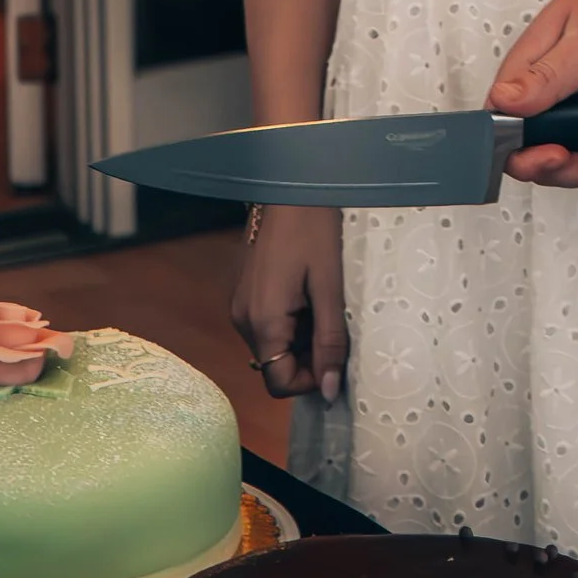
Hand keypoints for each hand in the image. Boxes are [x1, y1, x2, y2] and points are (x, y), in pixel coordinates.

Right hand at [231, 206, 348, 400]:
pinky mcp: (245, 295)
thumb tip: (330, 391)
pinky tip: (309, 295)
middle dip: (308, 358)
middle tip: (335, 327)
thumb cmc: (314, 230)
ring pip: (273, 346)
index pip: (278, 382)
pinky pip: (268, 326)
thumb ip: (330, 341)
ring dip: (301, 339)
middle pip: (275, 365)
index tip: (336, 358)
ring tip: (324, 305)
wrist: (287, 187)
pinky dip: (291, 323)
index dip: (310, 381)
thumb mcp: (329, 287)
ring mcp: (240, 306)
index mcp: (262, 322)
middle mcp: (243, 320)